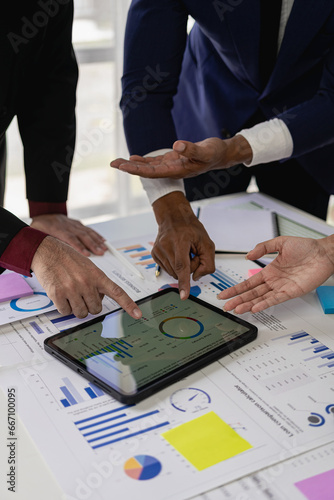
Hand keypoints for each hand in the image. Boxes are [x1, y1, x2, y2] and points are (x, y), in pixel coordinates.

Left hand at [31, 214, 107, 256]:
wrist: (45, 212)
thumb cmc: (40, 226)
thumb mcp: (36, 234)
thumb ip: (41, 242)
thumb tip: (43, 251)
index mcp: (57, 230)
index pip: (70, 239)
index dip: (79, 247)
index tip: (87, 254)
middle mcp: (68, 226)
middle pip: (82, 236)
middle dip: (93, 245)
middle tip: (101, 253)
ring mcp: (74, 224)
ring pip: (87, 232)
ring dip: (97, 240)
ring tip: (104, 248)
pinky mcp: (77, 224)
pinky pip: (89, 229)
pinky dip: (97, 235)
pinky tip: (103, 240)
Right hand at [31, 236, 141, 318]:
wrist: (47, 251)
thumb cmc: (68, 258)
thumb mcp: (88, 266)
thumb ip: (97, 282)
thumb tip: (100, 298)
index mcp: (97, 275)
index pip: (117, 292)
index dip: (129, 305)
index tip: (138, 314)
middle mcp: (86, 283)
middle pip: (96, 309)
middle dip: (89, 305)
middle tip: (81, 293)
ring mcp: (72, 289)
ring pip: (82, 313)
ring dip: (77, 307)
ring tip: (71, 294)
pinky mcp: (58, 294)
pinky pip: (66, 312)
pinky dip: (64, 307)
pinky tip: (62, 295)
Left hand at [110, 136, 251, 178]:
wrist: (222, 155)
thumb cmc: (215, 153)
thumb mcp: (205, 150)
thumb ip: (191, 149)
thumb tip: (176, 146)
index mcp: (177, 170)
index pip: (153, 172)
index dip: (137, 169)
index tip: (123, 167)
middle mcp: (172, 170)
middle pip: (146, 171)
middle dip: (129, 168)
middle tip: (112, 164)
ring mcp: (171, 166)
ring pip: (148, 167)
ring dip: (133, 165)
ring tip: (116, 162)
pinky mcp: (173, 160)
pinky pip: (155, 162)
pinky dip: (143, 160)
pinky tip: (132, 157)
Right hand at [152, 192, 214, 297]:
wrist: (173, 217)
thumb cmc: (190, 228)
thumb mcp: (207, 242)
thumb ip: (208, 262)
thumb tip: (196, 277)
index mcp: (180, 241)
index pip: (182, 266)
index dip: (184, 282)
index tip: (183, 295)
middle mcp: (166, 246)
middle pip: (180, 271)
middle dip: (190, 267)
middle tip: (192, 253)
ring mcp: (158, 250)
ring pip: (173, 272)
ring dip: (182, 267)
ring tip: (183, 252)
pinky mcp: (154, 254)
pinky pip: (168, 269)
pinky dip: (175, 265)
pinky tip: (176, 253)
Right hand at [218, 236, 333, 312]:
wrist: (323, 253)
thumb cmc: (306, 247)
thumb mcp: (280, 242)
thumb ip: (263, 248)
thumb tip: (248, 255)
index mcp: (269, 271)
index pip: (248, 283)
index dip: (235, 289)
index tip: (225, 294)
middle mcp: (274, 281)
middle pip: (251, 293)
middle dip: (238, 300)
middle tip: (226, 306)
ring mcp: (281, 288)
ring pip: (260, 298)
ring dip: (248, 304)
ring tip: (237, 309)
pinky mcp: (291, 292)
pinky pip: (275, 300)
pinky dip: (264, 304)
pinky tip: (255, 307)